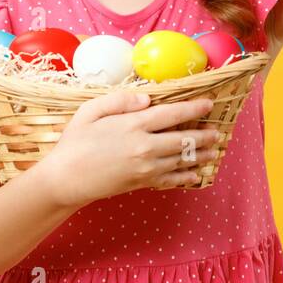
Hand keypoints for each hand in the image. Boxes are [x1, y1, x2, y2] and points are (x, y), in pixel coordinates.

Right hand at [37, 90, 221, 207]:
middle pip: (184, 139)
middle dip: (203, 135)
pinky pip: (170, 178)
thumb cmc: (75, 142)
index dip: (193, 108)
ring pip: (181, 160)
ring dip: (200, 155)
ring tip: (214, 150)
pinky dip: (186, 176)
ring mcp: (145, 167)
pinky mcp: (142, 183)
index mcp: (133, 125)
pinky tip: (195, 174)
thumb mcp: (90, 111)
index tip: (208, 104)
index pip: (172, 114)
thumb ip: (119, 100)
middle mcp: (145, 146)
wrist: (65, 179)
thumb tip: (147, 99)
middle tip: (217, 131)